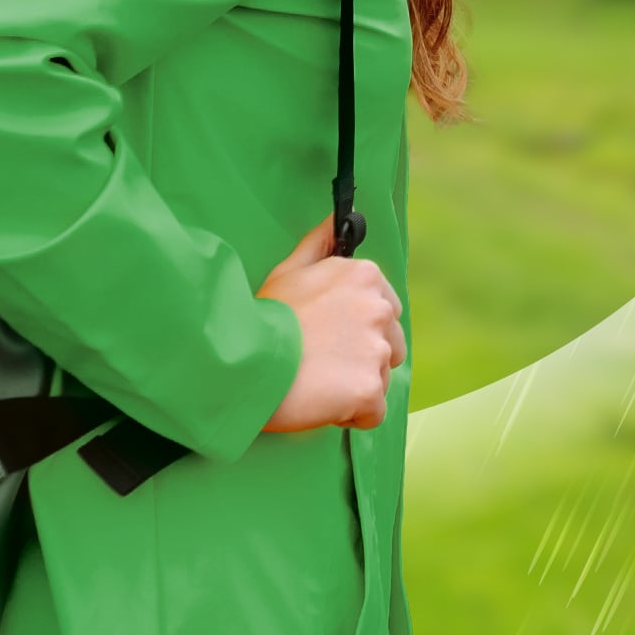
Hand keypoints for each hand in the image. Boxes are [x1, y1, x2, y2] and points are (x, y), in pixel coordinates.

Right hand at [258, 215, 404, 431]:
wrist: (244, 362)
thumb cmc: (263, 317)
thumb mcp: (288, 271)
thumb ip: (319, 245)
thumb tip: (335, 219)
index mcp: (364, 277)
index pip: (385, 309)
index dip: (356, 327)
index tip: (327, 334)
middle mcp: (378, 309)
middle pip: (390, 346)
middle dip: (362, 357)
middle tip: (320, 360)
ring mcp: (376, 351)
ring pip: (380, 378)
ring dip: (355, 386)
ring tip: (317, 381)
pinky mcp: (370, 389)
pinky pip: (373, 412)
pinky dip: (352, 414)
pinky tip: (322, 402)